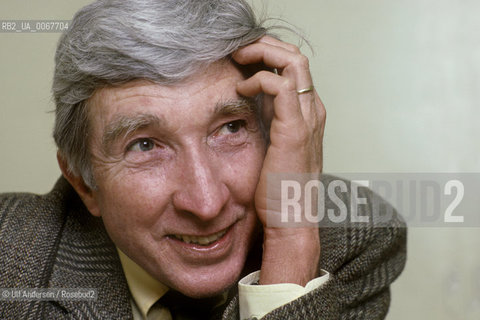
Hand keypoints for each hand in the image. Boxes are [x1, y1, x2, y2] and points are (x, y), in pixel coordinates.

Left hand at [233, 36, 325, 285]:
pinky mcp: (294, 129)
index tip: (242, 56)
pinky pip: (280, 86)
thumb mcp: (274, 142)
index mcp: (307, 112)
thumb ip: (269, 117)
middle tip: (238, 49)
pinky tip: (242, 89)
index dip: (269, 54)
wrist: (291, 217)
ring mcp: (306, 117)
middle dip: (265, 45)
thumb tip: (251, 96)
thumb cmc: (280, 185)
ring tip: (238, 58)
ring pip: (292, 61)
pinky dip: (259, 79)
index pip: (294, 66)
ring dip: (262, 53)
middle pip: (295, 56)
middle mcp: (312, 109)